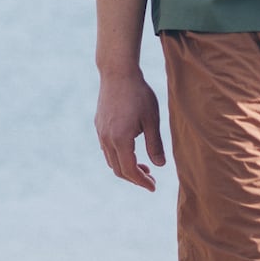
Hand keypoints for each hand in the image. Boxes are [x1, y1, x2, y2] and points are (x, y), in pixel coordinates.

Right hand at [95, 68, 166, 190]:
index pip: (129, 170)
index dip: (142, 182)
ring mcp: (100, 132)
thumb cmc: (139, 94)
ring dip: (126, 167)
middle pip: (118, 169)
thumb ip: (155, 144)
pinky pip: (106, 149)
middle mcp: (106, 139)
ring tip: (143, 167)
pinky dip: (118, 157)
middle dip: (134, 178)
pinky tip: (131, 151)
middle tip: (151, 179)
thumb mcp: (152, 120)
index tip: (153, 187)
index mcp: (120, 139)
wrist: (117, 72)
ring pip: (111, 160)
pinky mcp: (99, 125)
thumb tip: (160, 166)